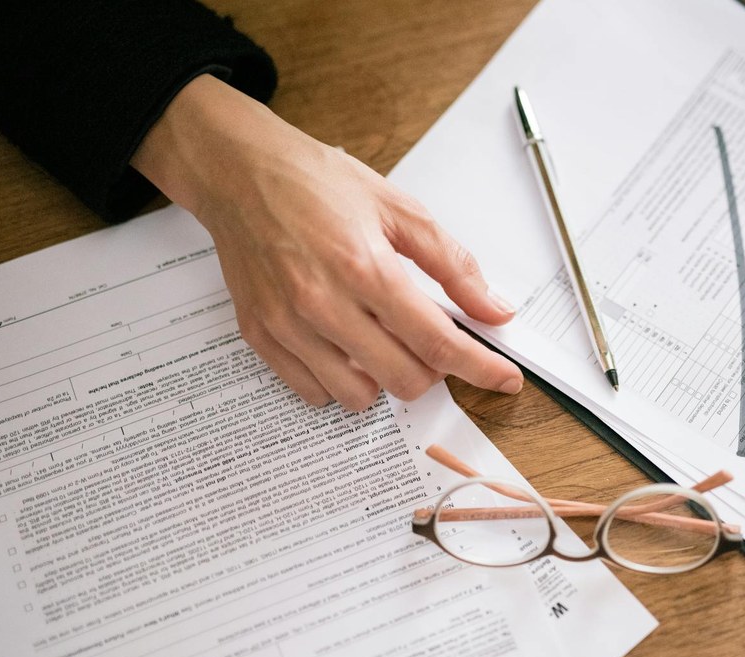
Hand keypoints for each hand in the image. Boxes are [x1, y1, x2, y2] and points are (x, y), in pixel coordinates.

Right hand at [131, 75, 522, 409]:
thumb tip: (495, 309)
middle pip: (404, 378)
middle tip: (433, 342)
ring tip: (384, 341)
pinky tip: (346, 346)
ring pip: (358, 397)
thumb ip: (453, 265)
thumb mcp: (400, 209)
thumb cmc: (317, 183)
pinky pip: (313, 392)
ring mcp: (287, 325)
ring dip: (385, 379)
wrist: (239, 172)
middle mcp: (323, 303)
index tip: (506, 379)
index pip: (438, 341)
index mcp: (365, 267)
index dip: (480, 367)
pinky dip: (340, 380)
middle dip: (434, 370)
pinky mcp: (260, 336)